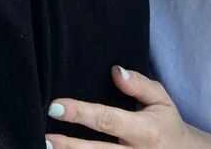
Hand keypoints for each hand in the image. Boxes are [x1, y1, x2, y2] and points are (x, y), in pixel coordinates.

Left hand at [45, 65, 193, 148]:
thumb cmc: (167, 124)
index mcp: (144, 131)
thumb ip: (139, 84)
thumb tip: (115, 71)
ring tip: (45, 147)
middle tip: (43, 137)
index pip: (107, 120)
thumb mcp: (161, 99)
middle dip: (67, 145)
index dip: (80, 113)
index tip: (56, 106)